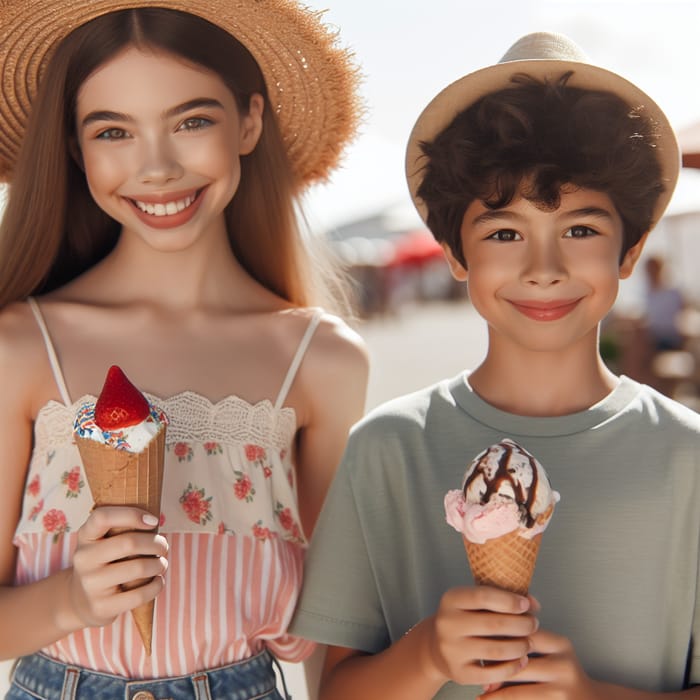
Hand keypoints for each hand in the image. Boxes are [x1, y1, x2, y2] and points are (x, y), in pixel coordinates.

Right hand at [65, 506, 167, 629]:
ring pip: (139, 568)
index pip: (102, 517)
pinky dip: (157, 585)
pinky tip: (157, 581)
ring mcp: (91, 584)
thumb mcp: (102, 540)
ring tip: (161, 564)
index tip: (153, 521)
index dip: (132, 515)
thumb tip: (154, 521)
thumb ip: (121, 528)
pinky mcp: (102, 606)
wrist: (80, 601)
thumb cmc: (104, 561)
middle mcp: (84, 558)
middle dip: (156, 543)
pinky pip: (139, 594)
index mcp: (85, 536)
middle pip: (129, 543)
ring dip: (159, 564)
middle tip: (163, 547)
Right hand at [421, 585, 537, 687]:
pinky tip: (521, 660)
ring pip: (496, 650)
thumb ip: (502, 599)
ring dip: (520, 646)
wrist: (436, 646)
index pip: (483, 596)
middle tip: (533, 624)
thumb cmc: (465, 619)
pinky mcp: (459, 673)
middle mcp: (447, 623)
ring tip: (528, 642)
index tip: (526, 604)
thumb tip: (534, 604)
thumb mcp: (474, 603)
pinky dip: (512, 667)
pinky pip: (493, 673)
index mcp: (451, 599)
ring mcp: (451, 650)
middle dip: (521, 624)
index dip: (509, 600)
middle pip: (493, 624)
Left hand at [481, 629, 602, 698]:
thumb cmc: (561, 672)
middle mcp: (563, 665)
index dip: (500, 637)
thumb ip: (527, 640)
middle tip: (474, 667)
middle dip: (494, 666)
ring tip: (481, 691)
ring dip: (495, 690)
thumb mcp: (553, 650)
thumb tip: (488, 642)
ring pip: (518, 689)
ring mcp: (562, 690)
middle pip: (518, 662)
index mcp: (560, 644)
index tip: (479, 639)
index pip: (522, 635)